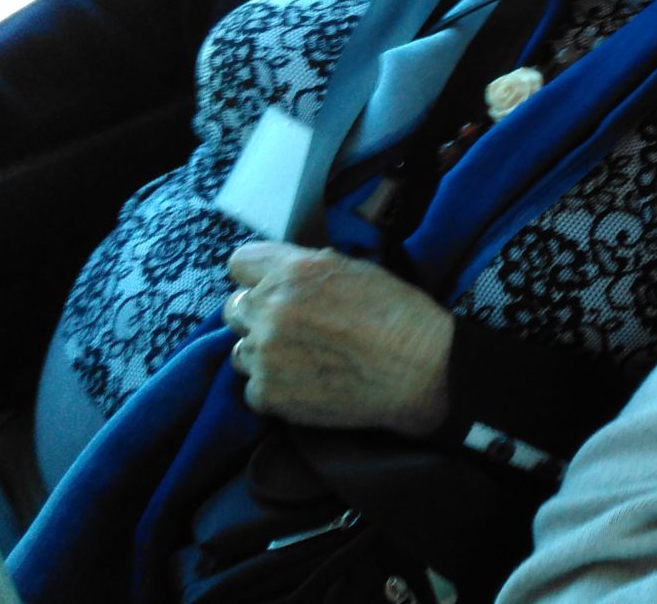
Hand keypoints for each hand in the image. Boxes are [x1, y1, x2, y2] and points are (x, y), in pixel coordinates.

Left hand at [224, 242, 453, 435]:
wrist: (422, 372)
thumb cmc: (400, 317)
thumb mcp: (359, 271)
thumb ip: (311, 269)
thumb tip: (287, 275)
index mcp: (295, 271)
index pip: (240, 263)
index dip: (257, 275)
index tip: (269, 287)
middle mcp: (271, 308)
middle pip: (235, 308)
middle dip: (260, 315)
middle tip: (296, 328)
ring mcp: (265, 354)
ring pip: (241, 351)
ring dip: (266, 354)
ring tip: (305, 360)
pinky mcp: (268, 393)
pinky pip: (254, 388)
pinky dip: (277, 388)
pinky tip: (310, 384)